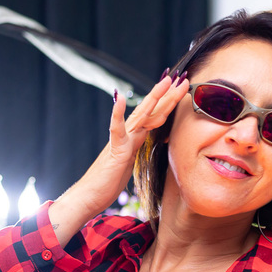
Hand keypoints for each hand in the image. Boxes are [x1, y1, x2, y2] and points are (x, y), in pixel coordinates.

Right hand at [49, 72, 190, 245]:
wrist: (90, 194)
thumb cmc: (108, 181)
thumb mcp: (129, 163)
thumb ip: (136, 148)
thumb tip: (145, 140)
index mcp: (134, 137)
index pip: (154, 116)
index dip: (169, 102)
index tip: (181, 88)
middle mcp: (128, 134)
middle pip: (151, 110)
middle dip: (168, 94)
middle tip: (181, 76)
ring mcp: (121, 140)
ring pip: (141, 115)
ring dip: (154, 98)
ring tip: (165, 82)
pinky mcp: (115, 150)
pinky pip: (116, 130)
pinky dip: (117, 114)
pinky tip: (120, 99)